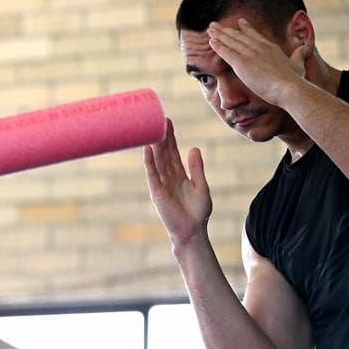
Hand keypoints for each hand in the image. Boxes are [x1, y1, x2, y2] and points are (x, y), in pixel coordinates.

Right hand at [143, 119, 211, 247]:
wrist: (192, 230)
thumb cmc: (197, 212)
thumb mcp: (201, 186)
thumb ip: (196, 168)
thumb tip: (193, 148)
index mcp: (179, 174)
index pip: (173, 151)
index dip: (170, 137)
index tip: (168, 121)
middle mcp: (168, 176)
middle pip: (164, 152)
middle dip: (161, 136)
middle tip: (158, 118)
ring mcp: (161, 183)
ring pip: (157, 160)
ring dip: (154, 144)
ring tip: (152, 128)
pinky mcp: (156, 192)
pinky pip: (152, 174)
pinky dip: (149, 162)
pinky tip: (147, 149)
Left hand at [207, 18, 306, 106]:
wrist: (289, 88)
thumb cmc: (295, 80)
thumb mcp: (299, 64)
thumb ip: (299, 55)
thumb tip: (304, 49)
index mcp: (271, 48)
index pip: (255, 35)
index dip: (246, 28)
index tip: (240, 22)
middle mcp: (259, 47)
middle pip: (239, 36)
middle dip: (227, 30)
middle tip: (217, 24)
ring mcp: (250, 54)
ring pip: (231, 41)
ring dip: (219, 34)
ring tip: (210, 29)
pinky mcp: (242, 63)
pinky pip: (226, 52)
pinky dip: (218, 46)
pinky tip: (211, 42)